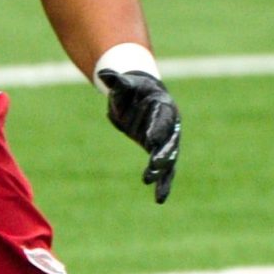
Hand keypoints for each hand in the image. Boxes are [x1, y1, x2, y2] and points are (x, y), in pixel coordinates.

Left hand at [97, 68, 180, 202]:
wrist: (139, 96)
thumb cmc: (132, 88)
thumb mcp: (124, 85)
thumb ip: (116, 82)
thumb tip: (103, 73)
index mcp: (164, 105)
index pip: (163, 117)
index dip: (157, 128)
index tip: (151, 140)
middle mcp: (170, 124)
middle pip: (169, 140)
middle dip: (162, 154)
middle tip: (154, 165)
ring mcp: (166, 139)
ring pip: (168, 158)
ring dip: (162, 172)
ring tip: (152, 185)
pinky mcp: (159, 151)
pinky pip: (165, 170)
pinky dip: (163, 183)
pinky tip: (160, 199)